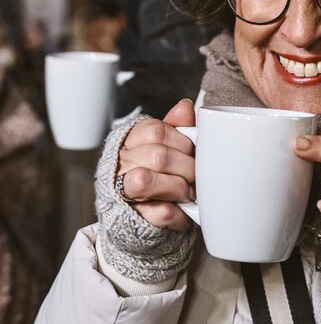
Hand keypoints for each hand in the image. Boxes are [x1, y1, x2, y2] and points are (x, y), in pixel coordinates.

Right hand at [117, 99, 195, 229]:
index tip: (191, 153)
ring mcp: (122, 190)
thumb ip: (175, 126)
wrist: (137, 212)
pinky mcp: (132, 217)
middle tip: (195, 175)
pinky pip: (158, 212)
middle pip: (157, 156)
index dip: (182, 143)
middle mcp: (121, 162)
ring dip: (178, 188)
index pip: (157, 131)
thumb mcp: (163, 145)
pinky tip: (183, 210)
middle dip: (186, 167)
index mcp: (130, 140)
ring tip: (188, 193)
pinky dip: (178, 213)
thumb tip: (186, 106)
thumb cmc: (154, 171)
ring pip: (146, 181)